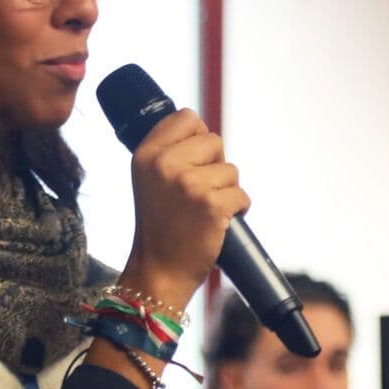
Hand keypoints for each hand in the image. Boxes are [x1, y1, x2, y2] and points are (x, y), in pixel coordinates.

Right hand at [121, 107, 246, 309]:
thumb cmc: (160, 225)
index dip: (197, 137)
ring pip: (231, 170)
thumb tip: (201, 129)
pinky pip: (242, 194)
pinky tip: (218, 223)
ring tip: (203, 211)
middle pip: (214, 140)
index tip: (193, 161)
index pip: (186, 117)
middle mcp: (165, 164)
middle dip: (214, 165)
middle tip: (196, 193)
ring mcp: (189, 184)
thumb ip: (169, 152)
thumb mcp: (149, 179)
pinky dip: (238, 209)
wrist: (159, 271)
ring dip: (226, 191)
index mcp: (146, 154)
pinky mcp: (212, 205)